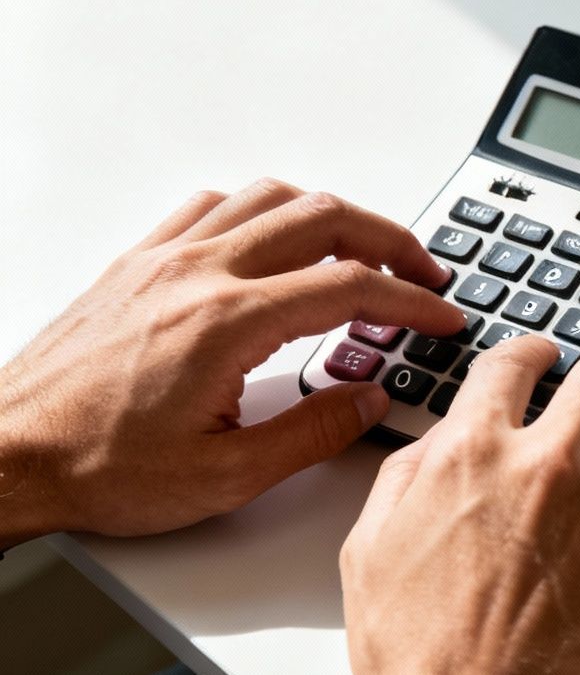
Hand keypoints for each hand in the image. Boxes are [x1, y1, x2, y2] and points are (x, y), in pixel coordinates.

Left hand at [0, 181, 461, 548]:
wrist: (6, 457)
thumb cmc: (95, 468)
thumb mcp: (226, 477)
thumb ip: (313, 433)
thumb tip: (367, 400)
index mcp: (228, 324)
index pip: (350, 287)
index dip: (412, 299)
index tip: (441, 315)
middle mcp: (197, 275)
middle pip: (323, 219)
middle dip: (390, 240)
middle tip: (423, 271)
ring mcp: (162, 261)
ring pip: (270, 197)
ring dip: (331, 215)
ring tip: (363, 249)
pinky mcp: (134, 265)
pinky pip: (211, 206)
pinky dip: (262, 211)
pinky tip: (274, 240)